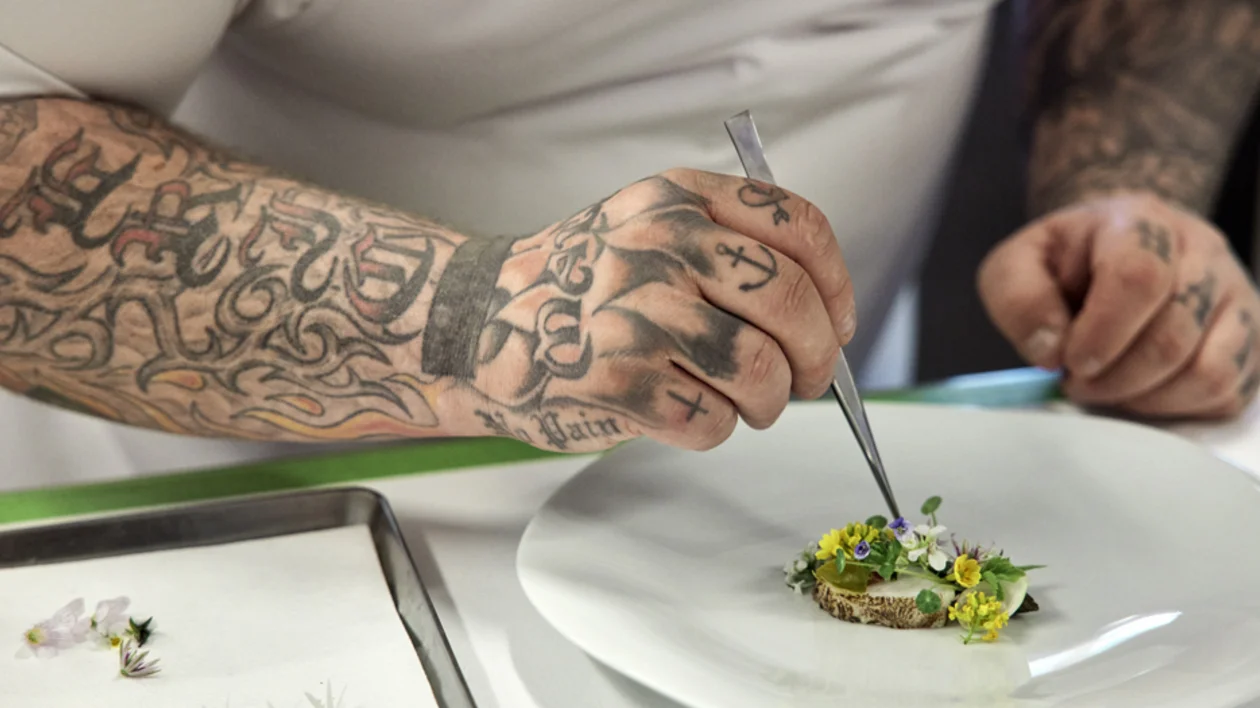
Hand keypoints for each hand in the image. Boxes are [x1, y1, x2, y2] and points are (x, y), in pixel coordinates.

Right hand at [428, 169, 854, 450]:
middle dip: (817, 357)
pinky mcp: (618, 383)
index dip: (837, 284)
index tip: (839, 322)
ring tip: (742, 401)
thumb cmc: (576, 285)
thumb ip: (725, 245)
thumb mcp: (644, 225)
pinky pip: (711, 421)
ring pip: (760, 371)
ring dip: (766, 402)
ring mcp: (636, 314)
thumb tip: (824, 316)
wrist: (478, 323)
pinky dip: (712, 429)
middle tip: (807, 379)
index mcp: (677, 200)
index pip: (795, 227)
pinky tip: (681, 411)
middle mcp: (659, 247)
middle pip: (791, 303)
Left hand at [978, 192, 1259, 418]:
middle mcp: (1203, 252)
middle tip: (1078, 382)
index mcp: (1140, 223)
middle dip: (1116, 376)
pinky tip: (1140, 393)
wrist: (1112, 250)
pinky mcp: (1249, 339)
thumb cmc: (1064, 262)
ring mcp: (1235, 295)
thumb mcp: (1018, 264)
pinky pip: (1226, 391)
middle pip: (1175, 333)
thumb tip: (1050, 349)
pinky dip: (1177, 408)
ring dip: (1146, 398)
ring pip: (1208, 370)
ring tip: (1107, 389)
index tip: (1070, 361)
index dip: (1103, 331)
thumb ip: (1020, 298)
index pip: (1140, 275)